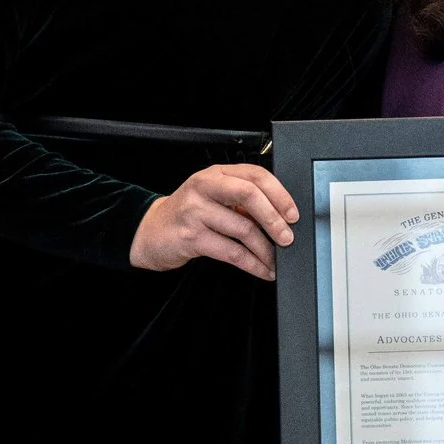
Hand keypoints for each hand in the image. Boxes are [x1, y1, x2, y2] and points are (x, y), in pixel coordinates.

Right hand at [130, 164, 298, 281]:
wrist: (151, 231)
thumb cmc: (187, 214)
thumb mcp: (212, 197)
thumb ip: (241, 200)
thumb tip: (280, 217)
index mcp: (216, 174)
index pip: (255, 175)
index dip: (279, 194)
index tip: (292, 213)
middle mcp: (204, 187)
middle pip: (249, 195)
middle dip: (275, 219)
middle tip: (288, 237)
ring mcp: (196, 212)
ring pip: (243, 229)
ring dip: (266, 249)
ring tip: (275, 260)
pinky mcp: (191, 237)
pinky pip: (231, 252)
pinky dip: (252, 264)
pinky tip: (261, 269)